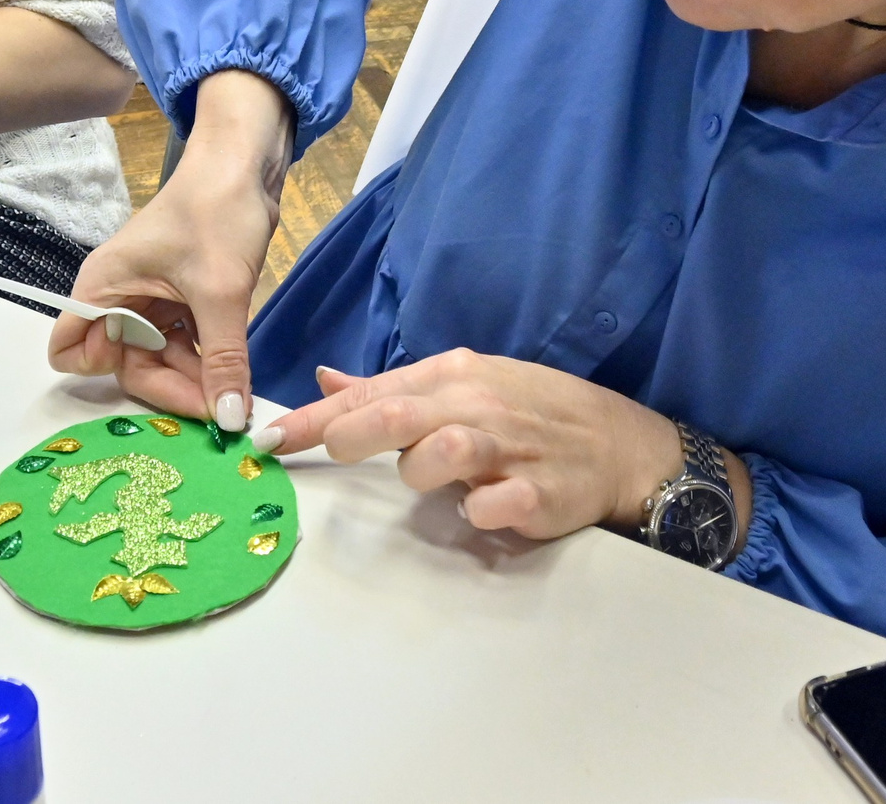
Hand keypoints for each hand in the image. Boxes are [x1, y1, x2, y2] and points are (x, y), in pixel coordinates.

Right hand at [47, 70, 291, 428]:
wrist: (246, 162)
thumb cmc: (217, 213)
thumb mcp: (221, 292)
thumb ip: (222, 359)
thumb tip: (230, 420)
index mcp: (103, 286)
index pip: (69, 351)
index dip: (103, 375)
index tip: (157, 378)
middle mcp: (116, 295)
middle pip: (123, 363)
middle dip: (168, 386)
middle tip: (219, 408)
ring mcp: (147, 297)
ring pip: (156, 356)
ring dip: (190, 376)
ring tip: (233, 394)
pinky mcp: (177, 296)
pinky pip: (179, 341)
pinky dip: (202, 358)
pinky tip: (232, 373)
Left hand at [256, 353, 690, 539]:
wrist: (620, 443)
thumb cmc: (531, 412)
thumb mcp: (462, 383)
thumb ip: (390, 389)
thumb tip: (324, 382)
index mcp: (454, 376)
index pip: (371, 394)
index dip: (314, 421)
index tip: (265, 438)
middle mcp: (478, 405)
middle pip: (399, 414)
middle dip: (349, 434)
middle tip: (320, 453)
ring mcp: (511, 449)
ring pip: (442, 452)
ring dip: (421, 472)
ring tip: (429, 481)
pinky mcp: (540, 494)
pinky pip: (495, 503)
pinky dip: (479, 510)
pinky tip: (480, 510)